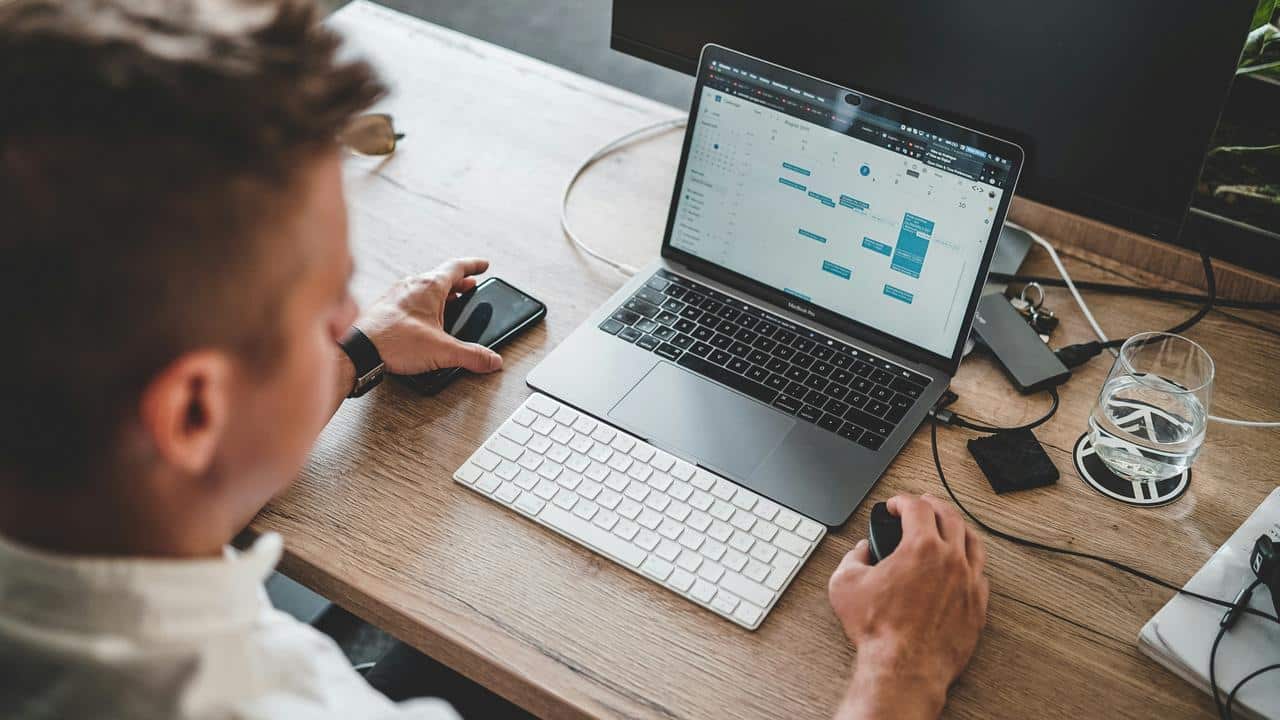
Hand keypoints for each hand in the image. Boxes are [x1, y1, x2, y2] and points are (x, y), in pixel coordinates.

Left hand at [357, 258, 503, 375]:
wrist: (358, 349)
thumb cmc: (393, 341)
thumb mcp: (442, 350)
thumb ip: (471, 355)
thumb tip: (491, 359)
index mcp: (430, 287)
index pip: (457, 267)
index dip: (474, 266)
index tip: (483, 265)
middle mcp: (412, 285)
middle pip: (441, 276)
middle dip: (459, 282)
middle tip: (470, 285)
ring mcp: (397, 295)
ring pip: (425, 286)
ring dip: (441, 292)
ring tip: (450, 301)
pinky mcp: (386, 307)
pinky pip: (410, 297)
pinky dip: (423, 302)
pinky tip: (423, 317)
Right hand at [829, 494, 988, 719]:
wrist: (905, 667)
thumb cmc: (879, 631)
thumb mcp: (845, 584)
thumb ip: (853, 558)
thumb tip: (862, 552)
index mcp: (920, 548)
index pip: (916, 507)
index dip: (902, 500)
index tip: (895, 504)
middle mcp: (951, 560)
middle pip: (950, 516)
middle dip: (932, 505)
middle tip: (922, 505)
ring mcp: (969, 582)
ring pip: (972, 541)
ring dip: (957, 528)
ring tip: (947, 527)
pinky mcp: (978, 606)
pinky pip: (981, 572)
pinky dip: (969, 560)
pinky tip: (961, 563)